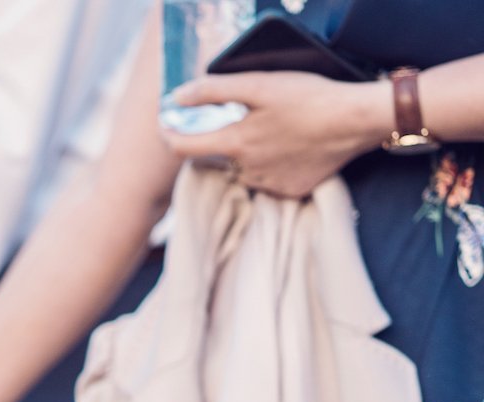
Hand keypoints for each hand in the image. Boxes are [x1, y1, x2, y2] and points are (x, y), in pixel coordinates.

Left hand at [165, 73, 392, 197]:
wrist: (358, 120)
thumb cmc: (310, 98)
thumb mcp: (260, 84)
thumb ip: (214, 90)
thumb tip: (177, 97)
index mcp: (236, 144)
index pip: (184, 148)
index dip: (170, 135)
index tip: (167, 127)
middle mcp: (247, 170)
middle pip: (218, 159)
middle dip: (221, 143)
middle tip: (242, 123)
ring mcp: (270, 185)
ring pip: (244, 171)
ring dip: (248, 156)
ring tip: (274, 133)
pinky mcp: (291, 192)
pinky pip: (270, 182)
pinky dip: (273, 167)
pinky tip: (291, 150)